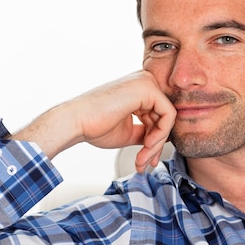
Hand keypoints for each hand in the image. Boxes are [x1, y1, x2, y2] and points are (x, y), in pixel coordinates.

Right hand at [11, 71, 175, 171]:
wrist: (76, 122)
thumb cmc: (94, 126)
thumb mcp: (129, 132)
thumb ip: (147, 132)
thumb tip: (164, 140)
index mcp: (138, 89)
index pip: (158, 115)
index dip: (156, 140)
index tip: (147, 158)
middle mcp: (144, 81)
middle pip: (164, 117)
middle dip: (156, 145)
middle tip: (145, 163)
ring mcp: (146, 82)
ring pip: (168, 118)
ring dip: (156, 144)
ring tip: (142, 159)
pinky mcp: (147, 88)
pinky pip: (168, 115)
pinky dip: (160, 135)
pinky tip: (146, 146)